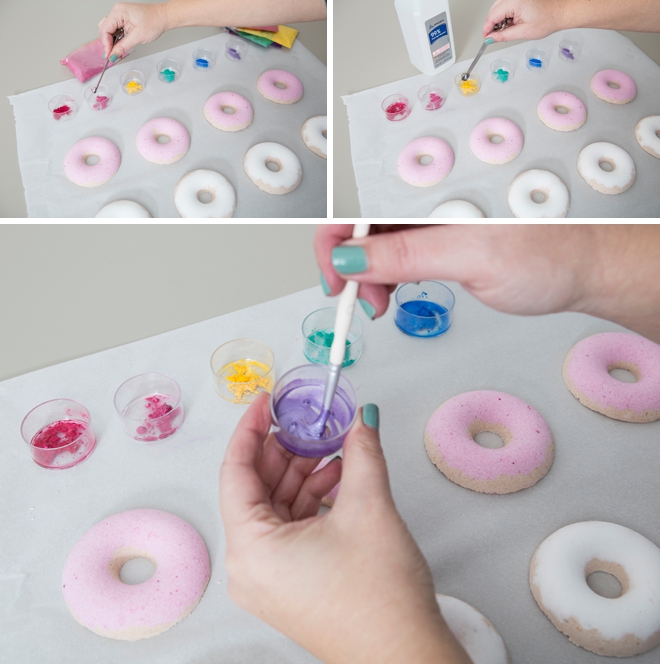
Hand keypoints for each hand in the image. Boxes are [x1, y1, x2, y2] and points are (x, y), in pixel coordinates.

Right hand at [98, 2, 168, 59]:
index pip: (105, 29)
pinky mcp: (123, 18)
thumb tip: (113, 54)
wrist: (163, 17)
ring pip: (109, 29)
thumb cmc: (154, 22)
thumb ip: (123, 46)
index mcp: (119, 12)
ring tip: (118, 51)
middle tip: (113, 55)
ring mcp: (119, 14)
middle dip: (108, 43)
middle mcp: (117, 11)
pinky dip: (116, 38)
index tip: (109, 55)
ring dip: (112, 41)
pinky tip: (120, 45)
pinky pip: (115, 28)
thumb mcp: (138, 37)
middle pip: (104, 29)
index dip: (106, 44)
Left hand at [220, 393, 469, 663]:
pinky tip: (339, 479)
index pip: (235, 471)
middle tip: (310, 421)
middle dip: (286, 449)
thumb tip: (361, 420)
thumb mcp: (369, 507)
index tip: (267, 402)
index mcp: (250, 550)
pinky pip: (289, 527)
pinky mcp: (290, 583)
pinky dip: (310, 499)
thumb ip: (362, 452)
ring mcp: (269, 579)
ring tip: (335, 448)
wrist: (406, 658)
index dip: (251, 428)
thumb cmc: (380, 601)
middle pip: (256, 488)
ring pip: (276, 507)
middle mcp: (249, 567)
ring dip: (304, 473)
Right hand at [316, 224, 594, 318]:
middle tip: (362, 299)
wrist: (587, 268)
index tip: (335, 279)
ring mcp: (434, 215)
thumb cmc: (552, 254)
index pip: (359, 203)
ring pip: (377, 239)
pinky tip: (393, 286)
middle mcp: (429, 197)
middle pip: (362, 222)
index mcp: (434, 188)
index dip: (335, 240)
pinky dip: (387, 272)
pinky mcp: (441, 233)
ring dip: (367, 272)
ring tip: (381, 300)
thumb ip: (407, 255)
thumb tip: (350, 258)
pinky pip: (398, 248)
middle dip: (351, 263)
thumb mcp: (473, 258)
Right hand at [482, 0, 566, 41]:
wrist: (560, 12)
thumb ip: (503, 36)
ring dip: (499, 20)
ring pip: (498, 7)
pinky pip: (505, 4)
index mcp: (515, 2)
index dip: (487, 29)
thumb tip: (490, 38)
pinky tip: (511, 22)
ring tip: (508, 29)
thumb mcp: (523, 32)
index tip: (486, 38)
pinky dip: (505, 15)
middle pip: (493, 10)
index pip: (492, 15)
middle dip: (492, 24)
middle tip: (496, 36)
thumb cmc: (547, 19)